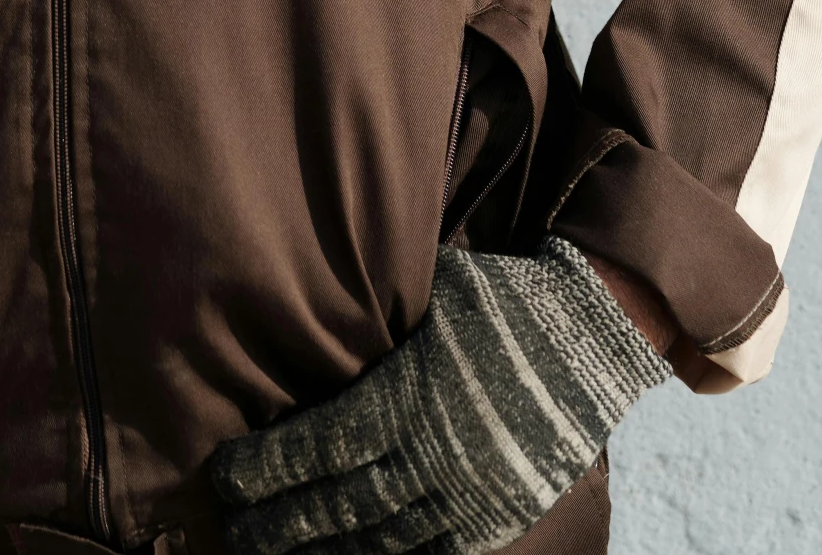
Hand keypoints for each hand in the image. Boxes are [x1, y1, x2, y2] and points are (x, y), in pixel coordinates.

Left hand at [210, 237, 669, 553]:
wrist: (595, 340)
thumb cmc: (505, 302)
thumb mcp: (433, 292)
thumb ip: (381, 313)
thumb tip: (322, 297)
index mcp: (409, 398)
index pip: (319, 446)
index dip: (267, 468)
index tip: (226, 478)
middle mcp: (432, 458)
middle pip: (338, 505)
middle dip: (281, 521)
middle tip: (236, 532)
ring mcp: (467, 497)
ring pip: (380, 540)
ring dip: (326, 551)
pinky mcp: (498, 518)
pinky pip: (433, 554)